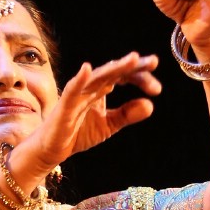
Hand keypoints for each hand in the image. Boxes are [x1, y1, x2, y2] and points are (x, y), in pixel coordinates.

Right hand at [13, 51, 160, 177]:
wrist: (52, 149)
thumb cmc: (77, 133)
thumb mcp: (108, 125)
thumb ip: (127, 115)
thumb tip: (150, 105)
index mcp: (102, 89)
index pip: (124, 77)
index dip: (141, 78)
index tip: (156, 88)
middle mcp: (91, 86)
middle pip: (115, 71)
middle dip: (134, 67)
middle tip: (154, 62)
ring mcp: (78, 93)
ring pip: (98, 76)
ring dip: (115, 67)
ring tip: (133, 59)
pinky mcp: (65, 104)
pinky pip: (72, 89)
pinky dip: (79, 79)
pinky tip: (87, 69)